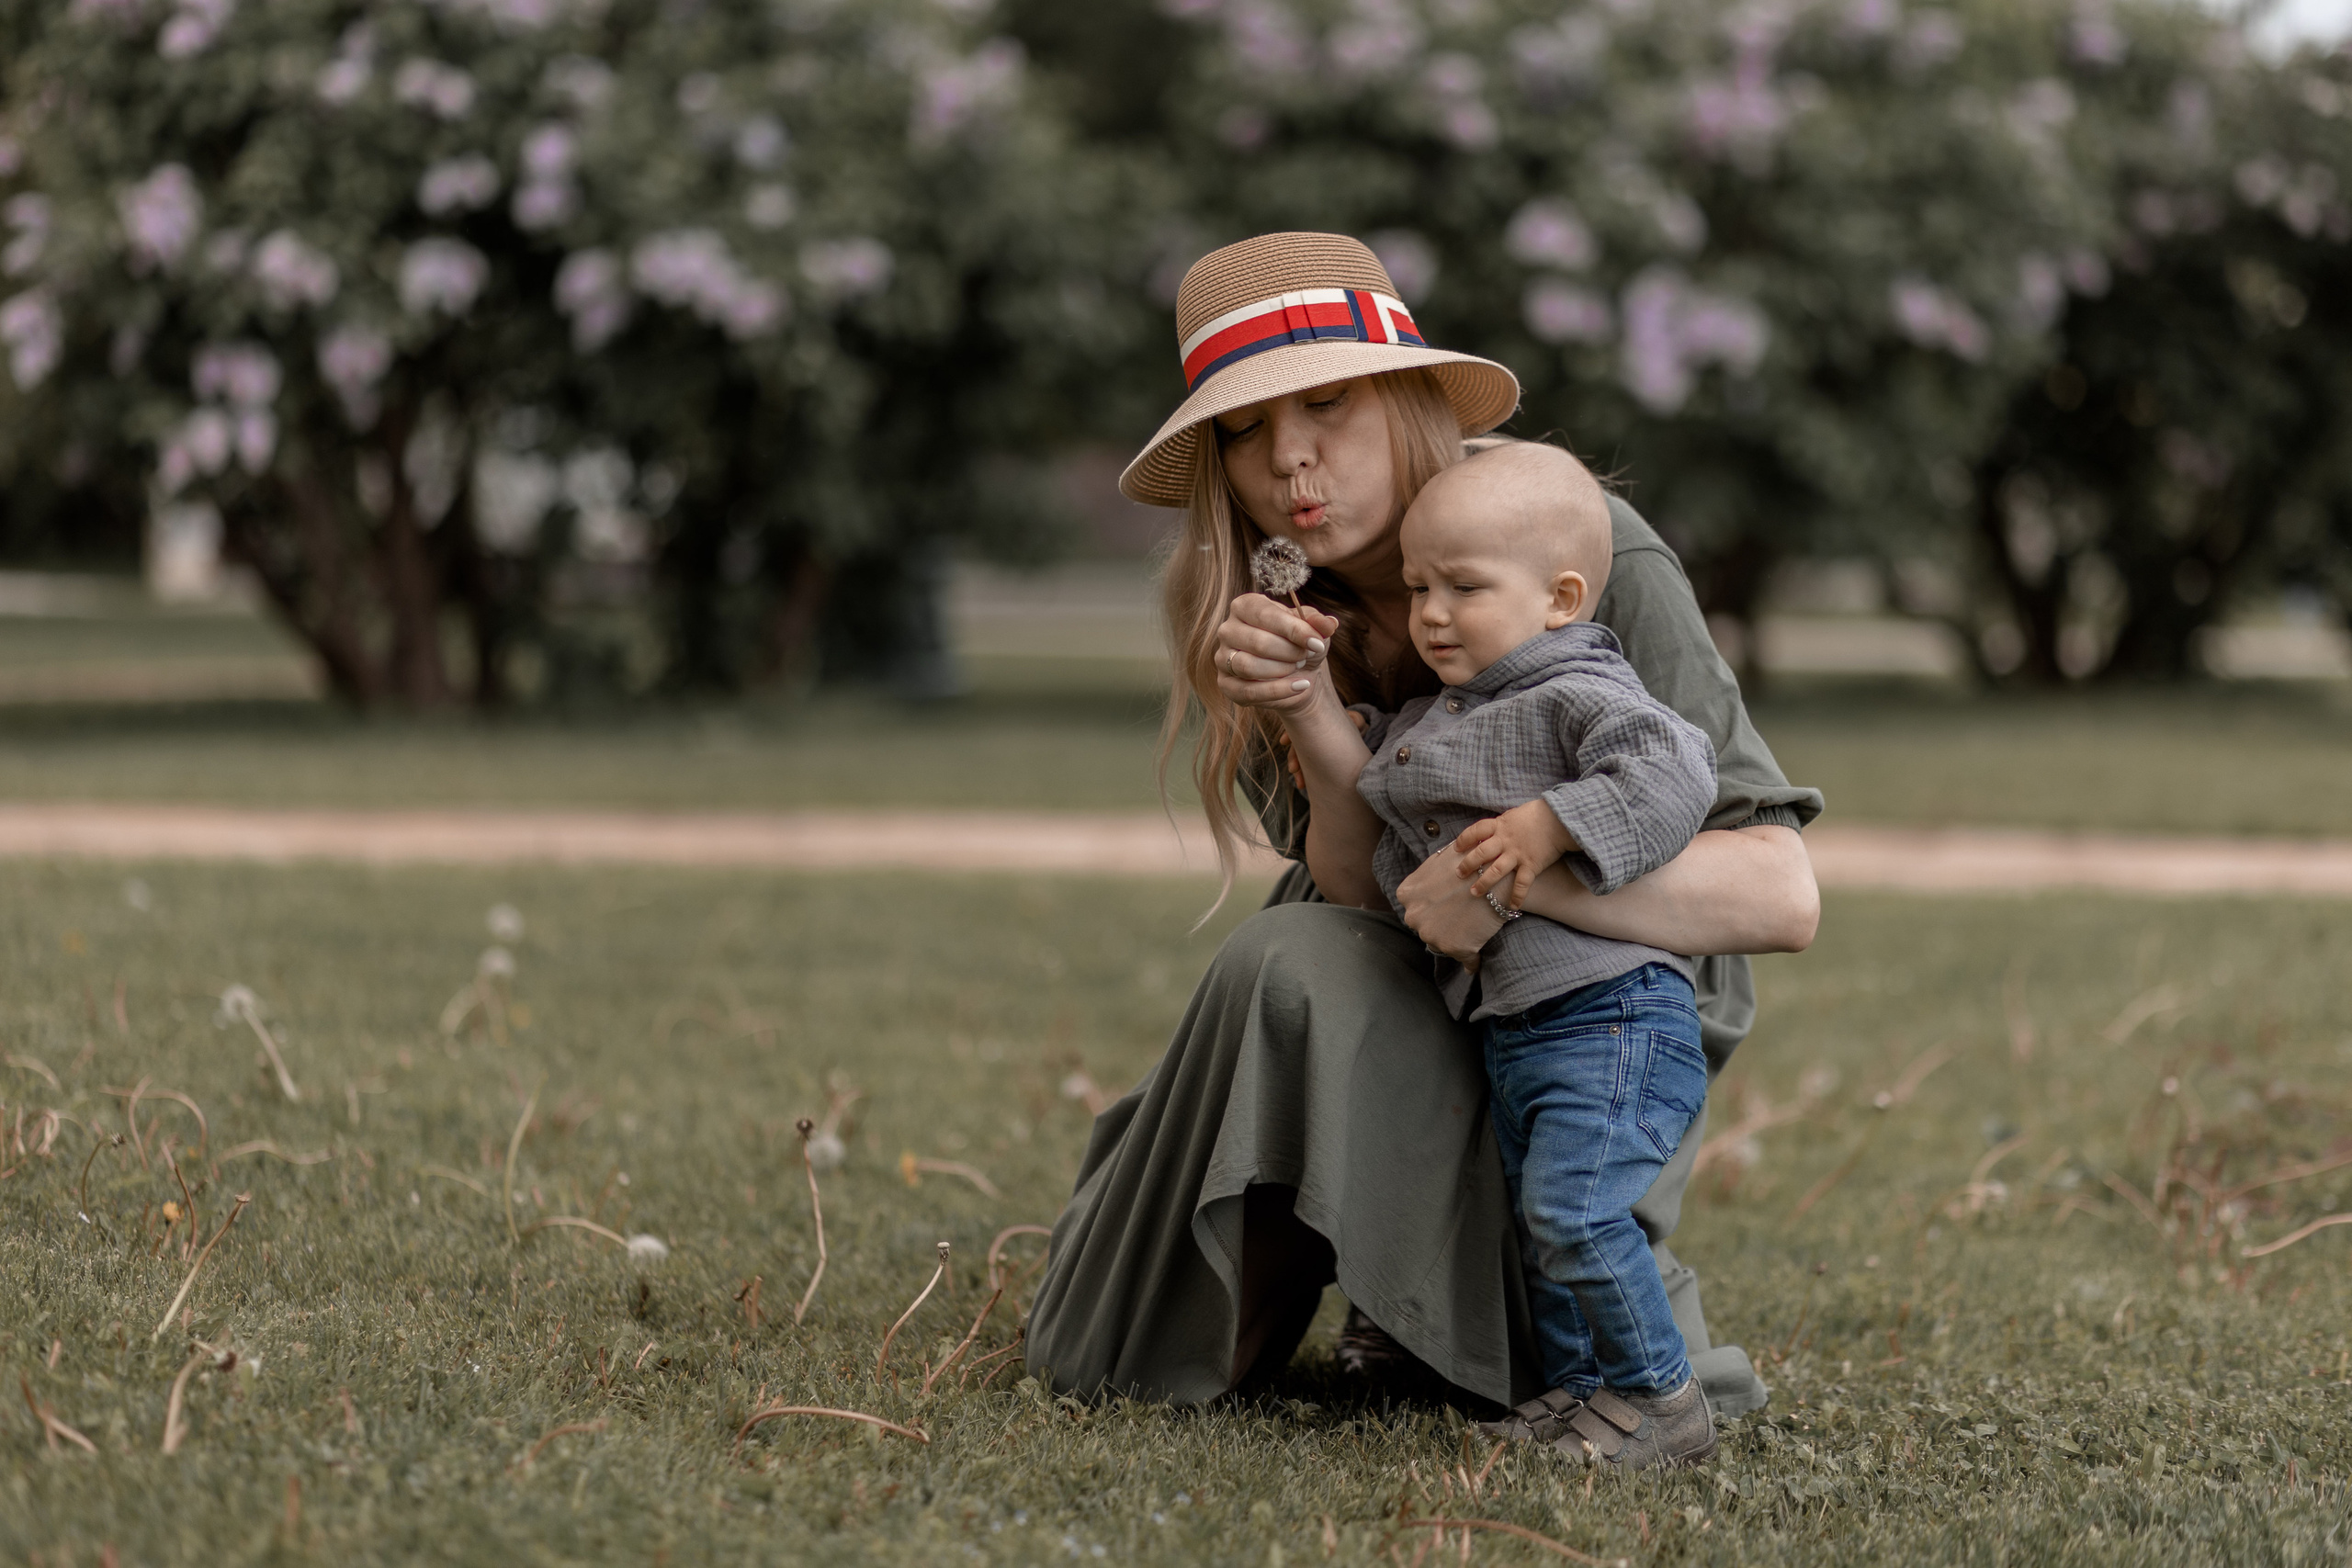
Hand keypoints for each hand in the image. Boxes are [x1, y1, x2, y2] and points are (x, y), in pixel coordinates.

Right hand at [1216, 593, 1339, 718]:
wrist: (1300, 674)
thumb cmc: (1301, 644)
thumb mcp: (1313, 629)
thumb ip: (1318, 623)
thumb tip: (1329, 623)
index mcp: (1245, 606)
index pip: (1265, 614)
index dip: (1294, 630)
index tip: (1318, 643)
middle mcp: (1228, 629)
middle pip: (1257, 642)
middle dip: (1290, 652)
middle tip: (1305, 656)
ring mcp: (1222, 658)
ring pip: (1248, 666)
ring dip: (1281, 670)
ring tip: (1298, 667)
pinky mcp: (1225, 685)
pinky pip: (1247, 691)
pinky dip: (1278, 691)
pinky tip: (1299, 685)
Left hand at [1395, 846, 1506, 965]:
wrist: (1495, 875)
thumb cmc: (1470, 863)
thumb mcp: (1438, 861)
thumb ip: (1426, 876)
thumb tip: (1426, 882)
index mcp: (1406, 894)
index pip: (1415, 905)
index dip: (1432, 904)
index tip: (1447, 901)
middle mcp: (1413, 915)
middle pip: (1425, 924)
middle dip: (1440, 921)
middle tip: (1461, 913)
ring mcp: (1430, 934)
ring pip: (1441, 942)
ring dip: (1454, 938)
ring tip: (1473, 927)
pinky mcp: (1452, 947)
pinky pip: (1464, 960)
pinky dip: (1470, 961)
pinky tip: (1475, 962)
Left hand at [1453, 800, 1575, 907]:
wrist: (1560, 819)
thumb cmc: (1537, 814)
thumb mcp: (1513, 815)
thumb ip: (1501, 825)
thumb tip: (1487, 833)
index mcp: (1500, 825)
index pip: (1476, 830)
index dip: (1464, 839)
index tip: (1456, 848)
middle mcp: (1506, 841)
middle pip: (1481, 853)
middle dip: (1468, 865)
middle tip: (1459, 874)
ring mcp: (1518, 854)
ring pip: (1495, 871)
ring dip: (1483, 883)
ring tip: (1473, 892)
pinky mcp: (1531, 865)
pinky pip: (1522, 884)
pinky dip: (1517, 896)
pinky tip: (1512, 907)